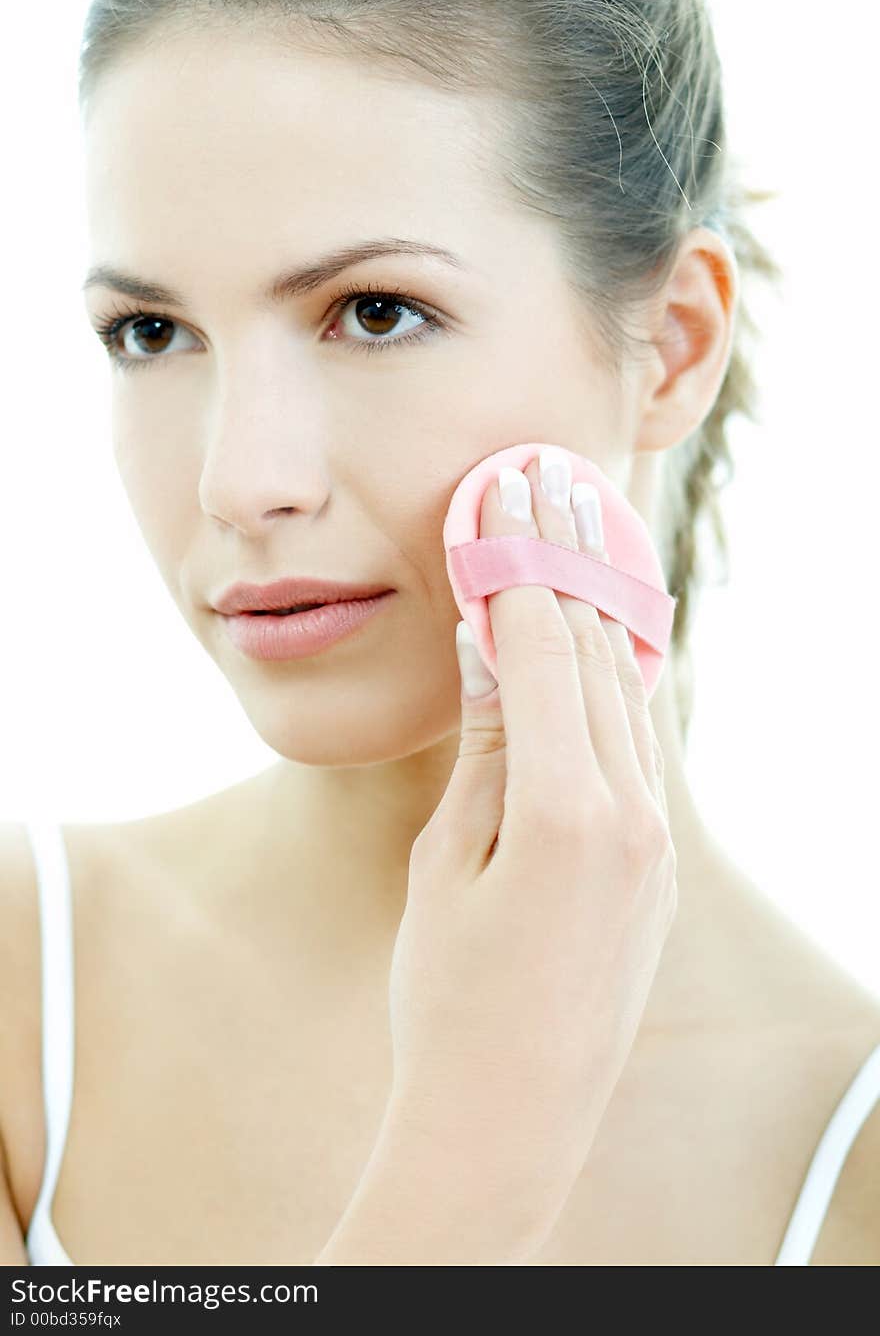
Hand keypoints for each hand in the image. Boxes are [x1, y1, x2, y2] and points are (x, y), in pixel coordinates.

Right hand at [386, 448, 676, 1257]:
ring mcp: (655, 842)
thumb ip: (485, 748)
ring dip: (600, 607)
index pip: (543, 648)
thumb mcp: (444, 863)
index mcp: (566, 810)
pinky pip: (641, 742)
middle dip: (568, 560)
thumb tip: (489, 644)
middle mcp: (631, 815)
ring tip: (585, 526)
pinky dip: (618, 677)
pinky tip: (607, 633)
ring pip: (629, 693)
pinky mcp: (657, 864)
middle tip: (549, 478)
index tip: (505, 492)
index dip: (519, 564)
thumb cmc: (447, 996)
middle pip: (598, 654)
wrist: (510, 1116)